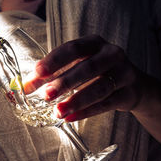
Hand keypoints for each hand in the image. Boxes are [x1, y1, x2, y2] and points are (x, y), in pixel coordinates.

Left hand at [24, 35, 145, 121]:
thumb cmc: (97, 72)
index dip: (54, 60)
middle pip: (87, 68)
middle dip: (64, 82)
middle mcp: (112, 54)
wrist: (133, 85)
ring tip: (58, 111)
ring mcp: (124, 73)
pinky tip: (70, 118)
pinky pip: (106, 104)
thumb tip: (26, 85)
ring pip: (99, 88)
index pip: (72, 49)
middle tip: (46, 95)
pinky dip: (87, 112)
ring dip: (76, 101)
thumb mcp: (78, 66)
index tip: (37, 72)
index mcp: (95, 43)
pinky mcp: (129, 93)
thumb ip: (54, 74)